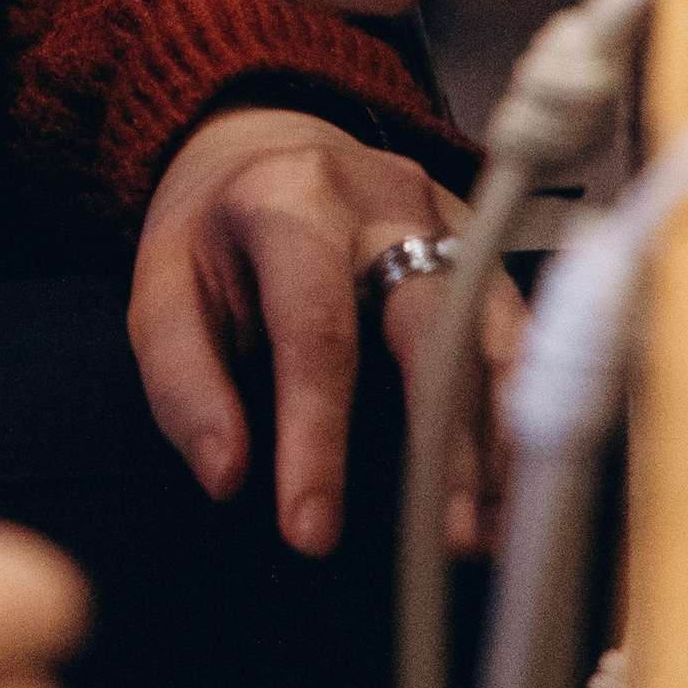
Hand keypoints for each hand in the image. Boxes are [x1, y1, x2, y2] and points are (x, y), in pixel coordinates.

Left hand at [129, 107, 523, 557]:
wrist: (267, 146)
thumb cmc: (216, 233)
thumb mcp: (164, 287)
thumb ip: (184, 382)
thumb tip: (226, 474)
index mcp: (292, 198)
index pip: (316, 326)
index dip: (317, 433)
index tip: (310, 530)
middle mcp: (383, 199)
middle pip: (432, 321)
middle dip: (445, 439)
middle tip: (448, 541)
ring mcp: (446, 215)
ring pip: (494, 328)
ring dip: (502, 437)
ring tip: (494, 531)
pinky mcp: (482, 243)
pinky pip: (519, 331)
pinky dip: (523, 413)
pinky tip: (517, 486)